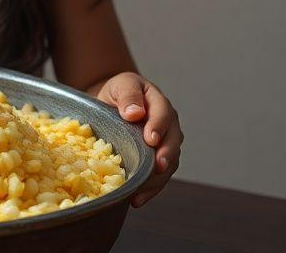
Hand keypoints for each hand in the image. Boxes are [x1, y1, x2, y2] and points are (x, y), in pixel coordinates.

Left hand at [94, 71, 182, 207]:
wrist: (112, 103)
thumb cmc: (117, 92)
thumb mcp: (120, 85)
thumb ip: (128, 95)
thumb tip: (134, 113)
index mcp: (158, 102)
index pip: (163, 113)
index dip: (158, 127)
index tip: (151, 139)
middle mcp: (167, 124)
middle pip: (173, 140)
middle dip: (166, 155)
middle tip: (158, 167)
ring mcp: (164, 143)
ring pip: (169, 162)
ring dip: (158, 178)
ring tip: (143, 191)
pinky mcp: (156, 159)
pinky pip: (158, 176)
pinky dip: (150, 189)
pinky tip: (137, 199)